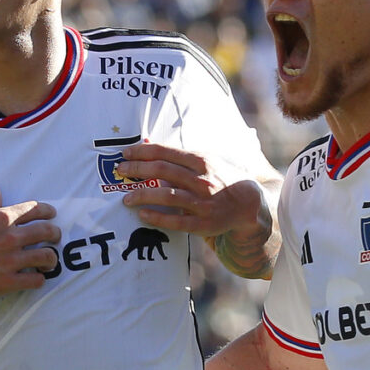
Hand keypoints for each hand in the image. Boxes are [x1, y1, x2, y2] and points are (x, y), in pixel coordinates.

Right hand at [0, 185, 59, 298]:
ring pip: (47, 257)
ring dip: (51, 259)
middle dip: (55, 234)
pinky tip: (36, 278)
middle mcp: (9, 237)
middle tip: (56, 237)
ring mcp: (10, 260)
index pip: (35, 209)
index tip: (52, 215)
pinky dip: (40, 279)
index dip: (47, 212)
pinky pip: (36, 280)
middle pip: (47, 231)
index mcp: (1, 218)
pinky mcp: (7, 282)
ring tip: (49, 261)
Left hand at [117, 142, 267, 239]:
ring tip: (126, 198)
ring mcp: (203, 202)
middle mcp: (201, 180)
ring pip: (167, 196)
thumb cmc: (220, 178)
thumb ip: (179, 157)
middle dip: (138, 169)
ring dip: (143, 195)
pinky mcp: (204, 224)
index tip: (126, 154)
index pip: (165, 152)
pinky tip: (142, 215)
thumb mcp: (205, 161)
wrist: (248, 204)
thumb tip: (148, 145)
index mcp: (201, 161)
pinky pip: (176, 221)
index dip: (143, 152)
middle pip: (162, 171)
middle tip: (121, 171)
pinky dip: (157, 217)